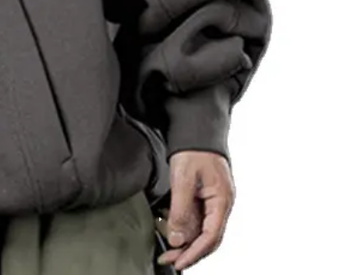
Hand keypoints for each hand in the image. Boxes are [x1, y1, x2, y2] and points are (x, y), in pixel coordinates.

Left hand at [155, 150, 234, 270]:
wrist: (196, 129)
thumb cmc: (194, 149)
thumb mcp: (184, 178)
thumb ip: (181, 210)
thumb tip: (177, 239)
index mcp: (222, 201)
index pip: (211, 236)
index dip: (195, 252)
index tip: (180, 263)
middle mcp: (221, 205)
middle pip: (207, 237)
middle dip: (189, 251)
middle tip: (169, 261)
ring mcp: (213, 202)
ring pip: (201, 230)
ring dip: (185, 241)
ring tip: (167, 251)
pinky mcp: (204, 197)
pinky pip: (196, 219)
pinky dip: (184, 228)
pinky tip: (171, 231)